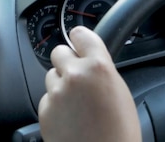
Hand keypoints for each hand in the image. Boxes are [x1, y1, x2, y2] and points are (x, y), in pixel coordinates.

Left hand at [38, 26, 141, 141]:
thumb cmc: (119, 133)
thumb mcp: (120, 92)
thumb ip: (102, 70)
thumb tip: (91, 61)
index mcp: (98, 66)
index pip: (80, 34)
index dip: (79, 38)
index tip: (78, 41)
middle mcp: (75, 74)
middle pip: (59, 52)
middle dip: (66, 62)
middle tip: (77, 78)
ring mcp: (57, 92)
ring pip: (51, 75)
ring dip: (60, 84)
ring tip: (76, 104)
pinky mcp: (44, 110)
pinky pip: (46, 98)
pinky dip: (54, 105)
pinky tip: (69, 118)